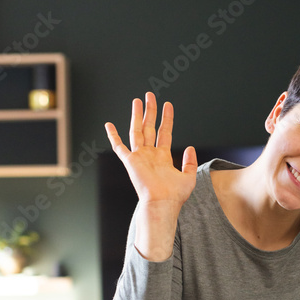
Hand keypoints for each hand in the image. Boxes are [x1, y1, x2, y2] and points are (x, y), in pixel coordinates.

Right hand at [105, 93, 196, 207]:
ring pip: (136, 131)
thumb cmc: (175, 195)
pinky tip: (108, 125)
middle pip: (149, 127)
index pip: (164, 132)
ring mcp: (139, 157)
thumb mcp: (188, 177)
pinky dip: (113, 136)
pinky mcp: (130, 162)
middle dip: (150, 111)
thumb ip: (190, 162)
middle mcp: (150, 154)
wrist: (162, 203)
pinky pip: (119, 147)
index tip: (168, 105)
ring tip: (137, 100)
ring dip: (137, 115)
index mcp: (163, 157)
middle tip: (149, 95)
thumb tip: (190, 147)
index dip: (166, 118)